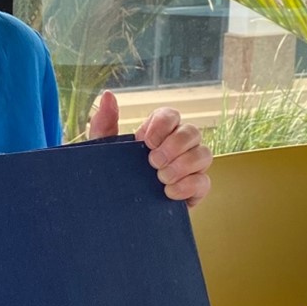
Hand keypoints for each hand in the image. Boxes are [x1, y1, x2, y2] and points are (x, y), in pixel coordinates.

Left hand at [88, 91, 211, 206]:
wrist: (115, 211)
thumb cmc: (111, 174)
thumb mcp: (102, 150)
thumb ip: (103, 122)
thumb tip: (107, 95)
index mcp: (157, 132)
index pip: (171, 115)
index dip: (163, 125)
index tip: (146, 142)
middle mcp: (178, 145)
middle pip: (193, 132)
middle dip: (174, 145)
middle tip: (153, 162)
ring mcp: (189, 167)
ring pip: (204, 154)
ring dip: (183, 165)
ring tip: (161, 178)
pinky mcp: (194, 189)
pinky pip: (204, 181)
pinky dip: (188, 186)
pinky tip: (169, 192)